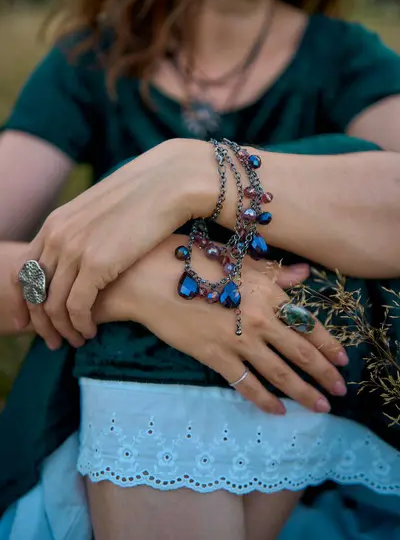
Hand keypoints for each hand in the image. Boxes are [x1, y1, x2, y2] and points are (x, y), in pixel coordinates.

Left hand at [13, 139, 217, 347]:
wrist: (168, 184)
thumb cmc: (142, 199)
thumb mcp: (100, 213)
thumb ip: (83, 234)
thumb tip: (82, 255)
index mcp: (55, 223)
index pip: (24, 270)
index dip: (24, 300)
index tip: (29, 320)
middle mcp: (57, 236)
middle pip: (34, 291)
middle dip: (39, 322)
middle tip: (51, 341)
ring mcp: (75, 248)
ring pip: (54, 304)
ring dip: (61, 328)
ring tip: (75, 339)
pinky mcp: (97, 263)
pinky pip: (77, 306)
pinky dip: (80, 324)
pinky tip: (91, 330)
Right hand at [95, 235, 347, 414]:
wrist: (148, 278)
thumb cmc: (190, 260)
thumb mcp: (234, 259)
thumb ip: (271, 272)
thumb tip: (304, 274)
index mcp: (265, 291)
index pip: (306, 321)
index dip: (327, 343)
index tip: (342, 359)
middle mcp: (257, 318)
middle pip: (299, 352)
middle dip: (323, 374)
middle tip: (340, 391)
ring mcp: (236, 341)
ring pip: (278, 373)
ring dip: (303, 392)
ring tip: (321, 407)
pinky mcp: (214, 357)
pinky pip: (245, 383)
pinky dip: (263, 399)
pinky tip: (277, 411)